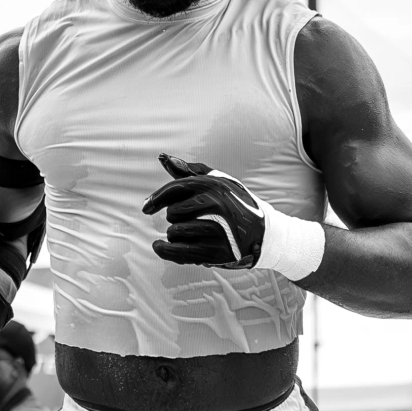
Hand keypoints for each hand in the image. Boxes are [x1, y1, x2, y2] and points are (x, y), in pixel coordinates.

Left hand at [142, 155, 268, 268]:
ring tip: (191, 233)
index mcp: (214, 185)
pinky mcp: (217, 252)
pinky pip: (180, 251)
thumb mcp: (219, 183)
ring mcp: (218, 230)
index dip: (156, 198)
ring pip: (175, 232)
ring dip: (175, 235)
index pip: (176, 189)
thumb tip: (164, 159)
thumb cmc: (236, 205)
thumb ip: (190, 172)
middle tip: (191, 220)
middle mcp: (216, 205)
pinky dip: (165, 250)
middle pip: (173, 213)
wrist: (265, 235)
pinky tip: (158, 247)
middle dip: (175, 218)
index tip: (146, 207)